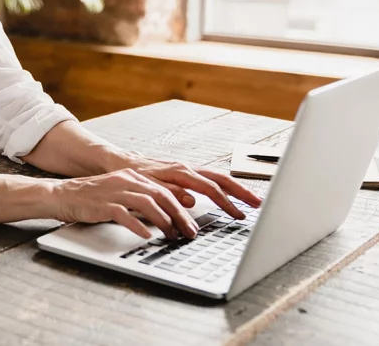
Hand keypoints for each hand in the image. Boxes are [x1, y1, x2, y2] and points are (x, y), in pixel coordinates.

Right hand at [49, 168, 200, 239]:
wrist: (62, 195)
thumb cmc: (91, 197)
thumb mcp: (120, 192)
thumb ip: (140, 198)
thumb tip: (164, 213)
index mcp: (132, 176)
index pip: (164, 190)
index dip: (181, 207)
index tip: (191, 223)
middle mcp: (126, 181)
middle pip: (161, 196)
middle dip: (179, 216)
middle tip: (189, 232)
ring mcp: (114, 192)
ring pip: (147, 204)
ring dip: (164, 221)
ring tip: (172, 235)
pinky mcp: (103, 204)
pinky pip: (124, 214)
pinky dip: (138, 225)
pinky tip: (146, 235)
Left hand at [118, 154, 262, 220]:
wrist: (119, 163)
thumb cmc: (132, 175)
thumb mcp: (148, 187)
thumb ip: (169, 193)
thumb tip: (192, 200)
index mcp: (180, 172)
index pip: (210, 188)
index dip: (226, 203)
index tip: (239, 214)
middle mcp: (187, 168)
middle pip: (221, 179)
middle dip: (241, 191)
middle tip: (258, 204)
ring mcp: (187, 170)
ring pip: (217, 178)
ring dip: (234, 190)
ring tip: (250, 202)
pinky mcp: (184, 174)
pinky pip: (208, 180)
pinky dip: (222, 188)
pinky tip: (229, 198)